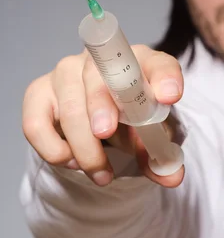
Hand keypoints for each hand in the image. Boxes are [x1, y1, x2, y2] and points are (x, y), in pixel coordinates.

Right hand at [22, 45, 184, 187]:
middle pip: (98, 76)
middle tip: (105, 133)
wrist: (99, 117)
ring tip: (101, 174)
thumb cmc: (131, 118)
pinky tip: (72, 161)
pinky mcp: (39, 93)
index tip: (170, 97)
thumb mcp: (150, 136)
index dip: (164, 78)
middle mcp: (101, 61)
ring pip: (69, 106)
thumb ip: (161, 156)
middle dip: (100, 106)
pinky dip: (53, 149)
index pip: (158, 63)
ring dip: (84, 146)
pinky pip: (36, 123)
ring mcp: (66, 73)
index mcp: (141, 63)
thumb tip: (172, 176)